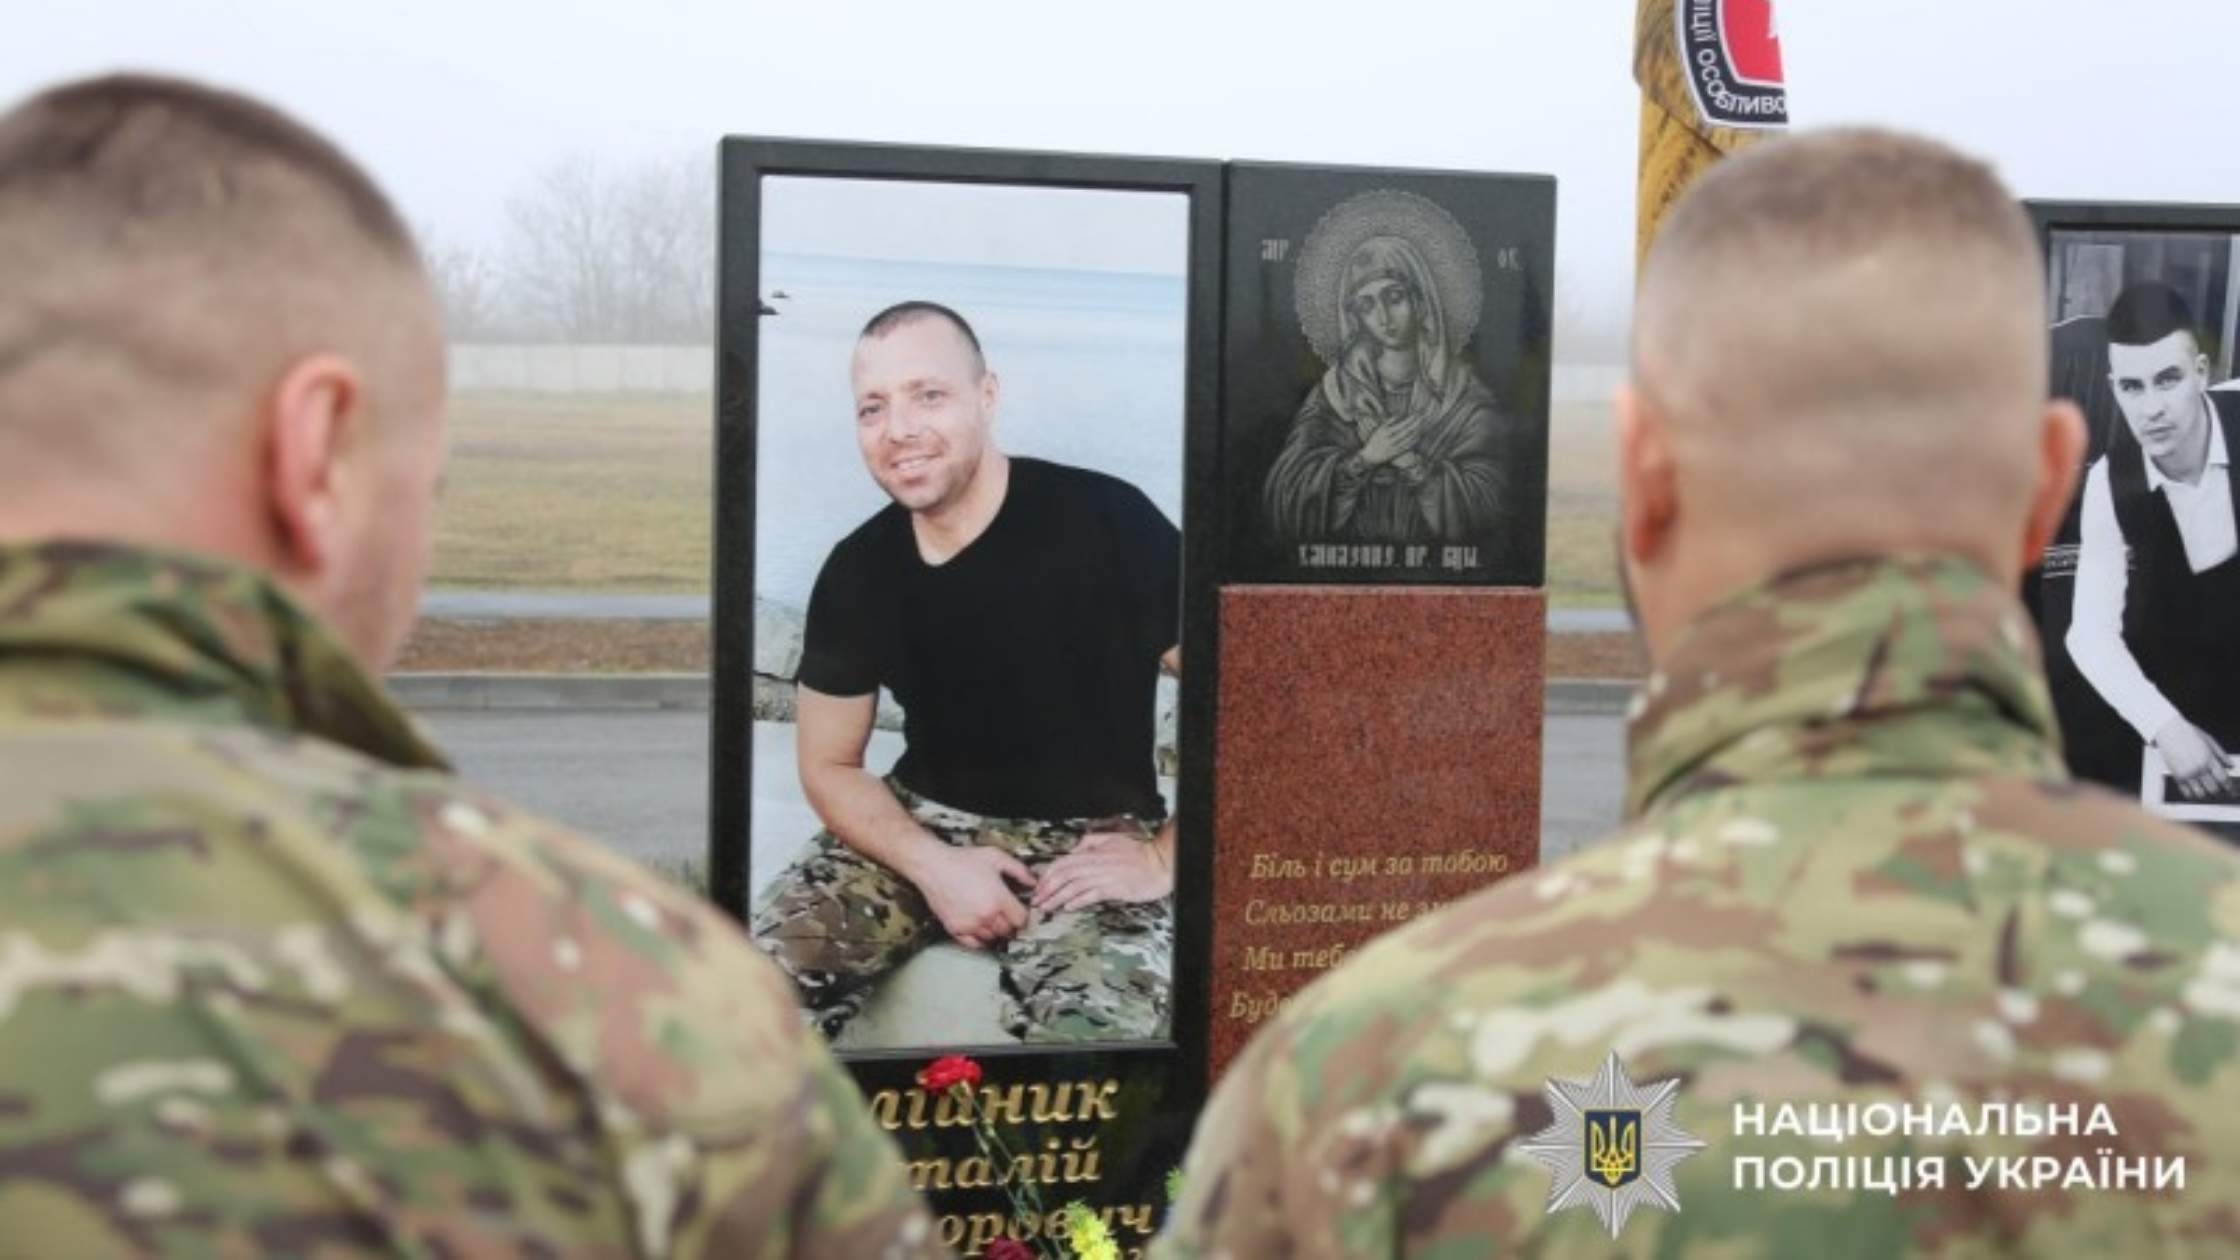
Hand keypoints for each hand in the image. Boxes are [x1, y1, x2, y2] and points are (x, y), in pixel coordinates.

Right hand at [911, 844, 1035, 948]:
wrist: (933, 866)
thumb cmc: (964, 859)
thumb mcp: (996, 857)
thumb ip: (1019, 870)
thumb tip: (1034, 883)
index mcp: (999, 899)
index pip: (1021, 919)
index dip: (1023, 915)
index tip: (1019, 910)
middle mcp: (986, 916)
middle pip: (1008, 931)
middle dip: (1010, 923)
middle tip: (1006, 913)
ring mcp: (970, 925)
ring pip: (992, 937)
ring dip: (995, 930)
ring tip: (991, 917)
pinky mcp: (955, 929)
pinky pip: (974, 944)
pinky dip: (980, 939)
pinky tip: (980, 929)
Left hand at [1032, 833, 1172, 913]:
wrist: (1160, 863)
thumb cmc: (1139, 854)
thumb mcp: (1112, 839)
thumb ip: (1091, 842)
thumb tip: (1075, 848)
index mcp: (1093, 852)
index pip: (1063, 862)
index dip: (1048, 874)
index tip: (1039, 885)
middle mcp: (1095, 863)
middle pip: (1063, 875)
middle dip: (1047, 888)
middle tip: (1037, 900)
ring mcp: (1103, 876)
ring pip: (1073, 887)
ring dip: (1057, 898)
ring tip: (1046, 907)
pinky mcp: (1113, 889)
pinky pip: (1090, 895)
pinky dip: (1077, 901)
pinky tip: (1068, 908)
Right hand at [1357, 415, 1423, 466]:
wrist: (1369, 456)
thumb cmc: (1374, 441)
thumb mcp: (1378, 430)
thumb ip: (1387, 422)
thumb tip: (1397, 416)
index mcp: (1385, 432)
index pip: (1400, 426)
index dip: (1408, 421)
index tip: (1414, 416)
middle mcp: (1389, 440)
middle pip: (1405, 432)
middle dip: (1413, 425)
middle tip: (1420, 419)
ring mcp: (1393, 447)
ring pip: (1406, 440)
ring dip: (1414, 433)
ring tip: (1420, 427)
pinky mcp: (1395, 453)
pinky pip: (1406, 447)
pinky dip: (1412, 442)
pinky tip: (1417, 437)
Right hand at [2154, 717, 2234, 800]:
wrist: (2169, 730)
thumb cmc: (2189, 732)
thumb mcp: (2210, 740)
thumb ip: (2222, 755)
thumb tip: (2230, 766)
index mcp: (2209, 759)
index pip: (2223, 779)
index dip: (2229, 787)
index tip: (2231, 791)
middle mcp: (2199, 768)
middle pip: (2213, 789)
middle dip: (2218, 791)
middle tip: (2219, 790)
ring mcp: (2187, 773)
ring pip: (2200, 794)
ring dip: (2205, 794)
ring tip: (2206, 790)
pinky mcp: (2176, 775)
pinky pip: (2186, 792)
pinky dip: (2192, 795)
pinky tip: (2194, 791)